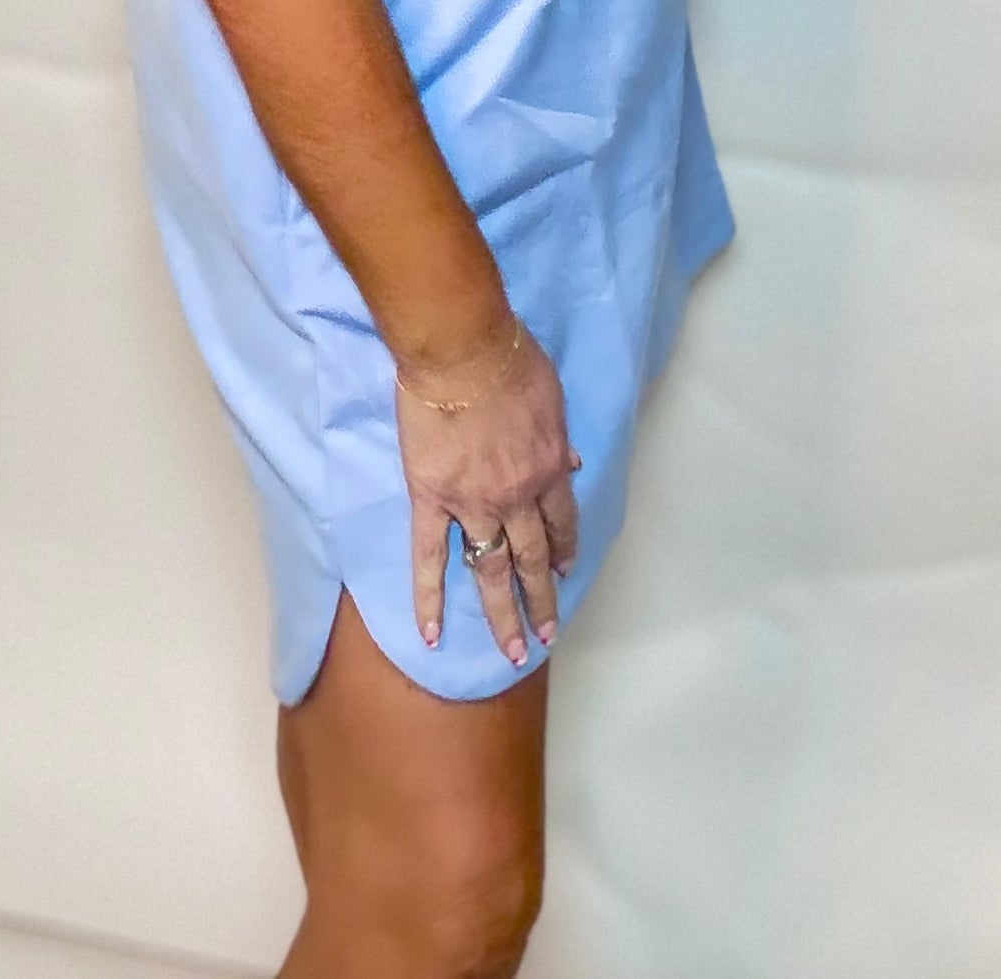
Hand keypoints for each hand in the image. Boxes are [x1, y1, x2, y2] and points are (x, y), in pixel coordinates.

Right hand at [395, 318, 581, 664]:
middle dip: (542, 600)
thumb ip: (558, 435)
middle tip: (547, 635)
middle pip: (533, 558)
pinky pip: (430, 556)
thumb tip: (570, 461)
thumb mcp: (552, 395)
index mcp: (549, 469)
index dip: (563, 550)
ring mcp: (474, 504)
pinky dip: (430, 597)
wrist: (461, 349)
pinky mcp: (432, 499)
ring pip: (491, 569)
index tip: (564, 571)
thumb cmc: (509, 358)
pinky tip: (432, 633)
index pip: (561, 523)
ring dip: (504, 613)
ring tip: (511, 650)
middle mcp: (517, 497)